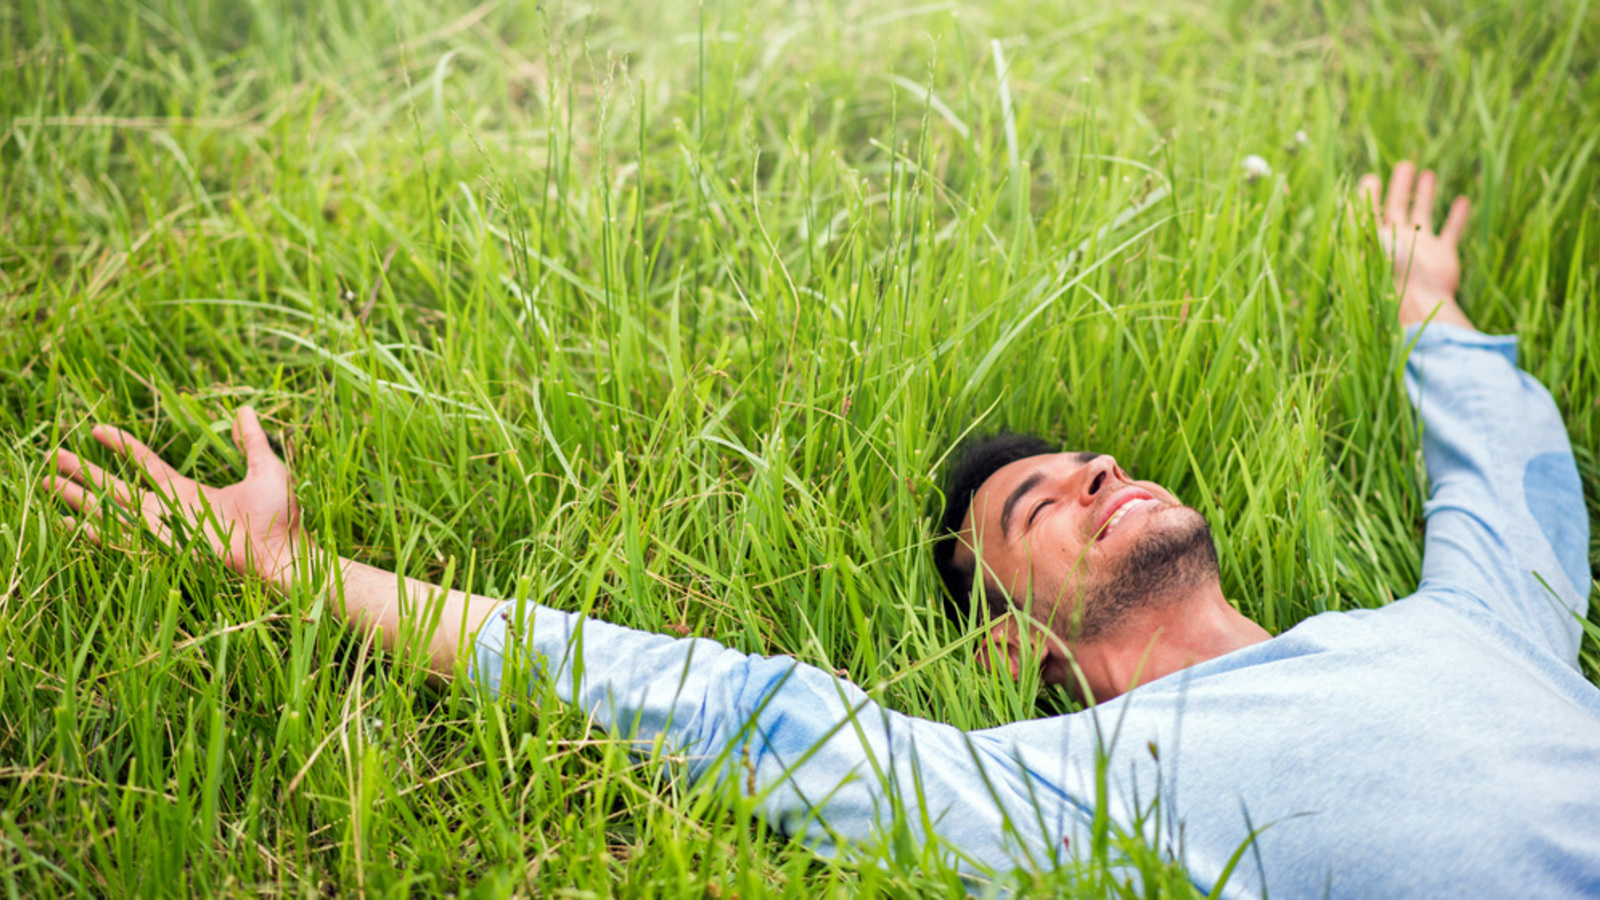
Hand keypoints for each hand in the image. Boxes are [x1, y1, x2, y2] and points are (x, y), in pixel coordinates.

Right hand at [47, 407, 306, 589]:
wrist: (282, 554)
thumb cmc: (279, 517)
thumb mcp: (266, 468)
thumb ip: (253, 441)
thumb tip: (245, 409)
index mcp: (187, 491)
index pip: (144, 463)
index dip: (121, 444)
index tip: (96, 428)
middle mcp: (167, 510)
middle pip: (113, 486)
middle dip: (82, 472)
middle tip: (51, 456)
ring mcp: (160, 529)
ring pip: (107, 507)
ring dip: (75, 496)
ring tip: (42, 482)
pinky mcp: (162, 547)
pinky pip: (118, 538)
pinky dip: (90, 531)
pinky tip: (63, 523)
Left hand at [1357, 161, 1474, 329]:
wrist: (1420, 301)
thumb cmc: (1390, 272)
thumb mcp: (1370, 242)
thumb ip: (1361, 221)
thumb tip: (1346, 201)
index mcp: (1374, 240)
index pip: (1368, 212)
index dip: (1368, 195)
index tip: (1370, 177)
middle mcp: (1396, 241)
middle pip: (1397, 208)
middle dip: (1399, 187)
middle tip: (1404, 165)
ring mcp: (1420, 248)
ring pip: (1423, 214)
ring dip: (1425, 194)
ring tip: (1427, 173)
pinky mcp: (1442, 256)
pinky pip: (1451, 231)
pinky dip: (1457, 216)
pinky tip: (1462, 200)